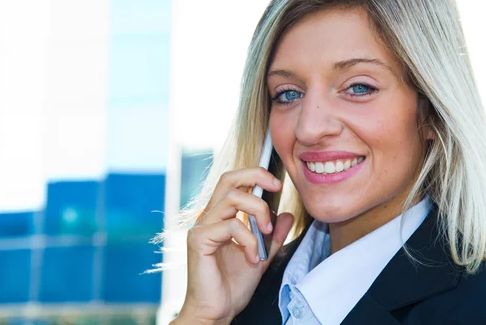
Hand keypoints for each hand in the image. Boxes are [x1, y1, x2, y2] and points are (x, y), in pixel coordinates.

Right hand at [175, 168, 293, 323]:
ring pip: (233, 198)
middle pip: (228, 179)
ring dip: (258, 212)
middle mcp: (208, 217)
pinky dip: (249, 240)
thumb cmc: (232, 287)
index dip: (255, 174)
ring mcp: (201, 227)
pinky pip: (231, 226)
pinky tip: (252, 258)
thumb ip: (272, 236)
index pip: (233, 182)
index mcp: (220, 217)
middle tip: (276, 187)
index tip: (277, 184)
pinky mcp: (199, 240)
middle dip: (256, 176)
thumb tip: (286, 215)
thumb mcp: (261, 256)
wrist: (217, 312)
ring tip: (266, 233)